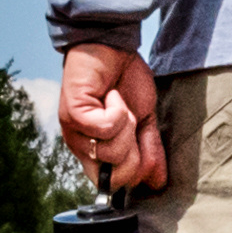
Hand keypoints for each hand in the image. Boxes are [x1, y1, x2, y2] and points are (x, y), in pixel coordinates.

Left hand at [58, 42, 165, 191]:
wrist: (112, 46)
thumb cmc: (125, 81)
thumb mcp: (145, 121)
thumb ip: (150, 151)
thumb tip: (159, 182)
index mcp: (97, 151)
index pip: (113, 186)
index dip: (134, 172)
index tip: (139, 142)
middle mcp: (82, 146)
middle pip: (115, 178)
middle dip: (134, 153)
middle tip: (130, 123)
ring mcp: (74, 131)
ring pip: (112, 152)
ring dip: (126, 124)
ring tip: (117, 102)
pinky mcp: (73, 113)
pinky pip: (106, 128)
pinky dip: (118, 110)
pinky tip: (111, 96)